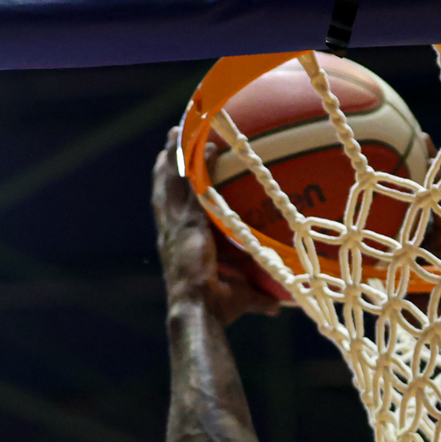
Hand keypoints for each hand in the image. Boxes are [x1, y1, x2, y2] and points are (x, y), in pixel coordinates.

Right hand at [155, 127, 283, 326]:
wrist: (197, 311)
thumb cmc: (216, 310)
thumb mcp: (239, 298)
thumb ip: (257, 298)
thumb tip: (276, 307)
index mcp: (177, 244)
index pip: (168, 208)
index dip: (167, 187)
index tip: (169, 166)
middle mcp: (171, 230)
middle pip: (164, 186)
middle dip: (167, 160)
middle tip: (172, 136)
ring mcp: (178, 225)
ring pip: (173, 180)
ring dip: (177, 154)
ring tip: (180, 130)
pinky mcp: (190, 224)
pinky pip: (195, 186)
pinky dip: (202, 165)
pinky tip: (212, 147)